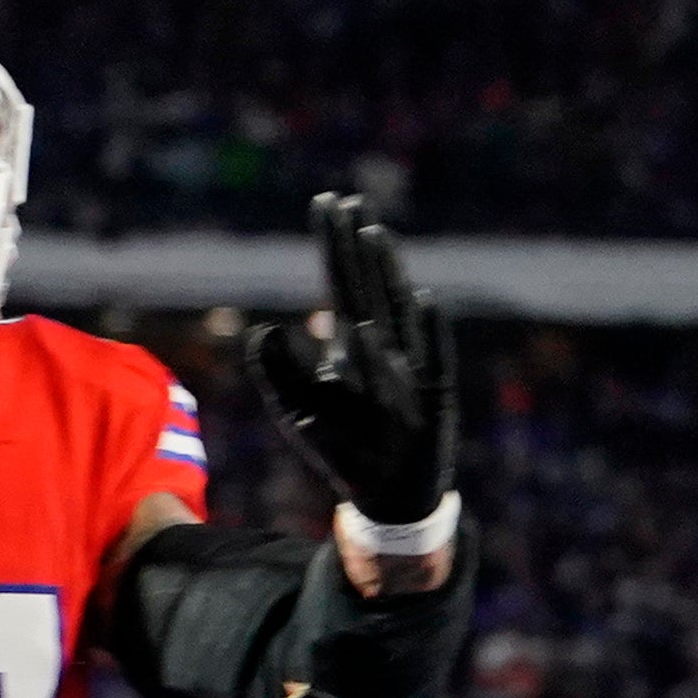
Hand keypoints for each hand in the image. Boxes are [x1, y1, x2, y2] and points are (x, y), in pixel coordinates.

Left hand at [244, 195, 456, 545]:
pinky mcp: (434, 398)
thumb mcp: (298, 415)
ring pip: (398, 314)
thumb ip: (278, 374)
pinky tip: (424, 301)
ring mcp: (411, 370)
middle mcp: (383, 348)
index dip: (333, 245)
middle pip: (367, 287)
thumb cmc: (343, 450)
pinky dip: (429, 333)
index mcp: (350, 346)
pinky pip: (432, 360)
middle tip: (348, 202)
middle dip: (357, 246)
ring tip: (374, 236)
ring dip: (386, 275)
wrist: (387, 495)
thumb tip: (262, 329)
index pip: (339, 284)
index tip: (326, 202)